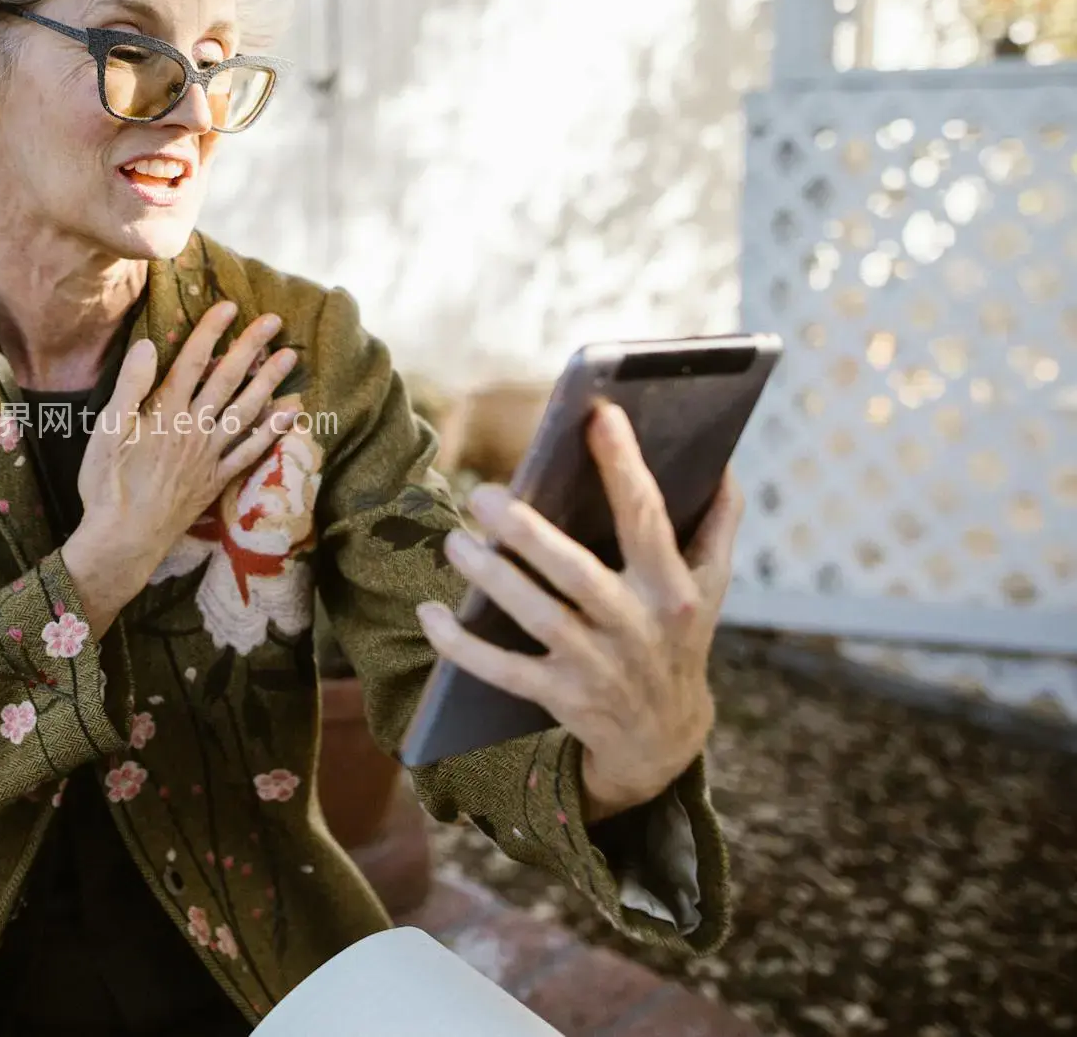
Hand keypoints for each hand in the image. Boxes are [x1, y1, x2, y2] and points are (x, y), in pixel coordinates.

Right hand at [62, 300, 297, 633]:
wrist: (123, 539)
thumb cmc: (107, 484)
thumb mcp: (107, 431)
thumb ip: (129, 386)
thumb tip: (147, 345)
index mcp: (165, 413)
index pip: (192, 362)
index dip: (211, 331)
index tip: (230, 306)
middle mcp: (194, 429)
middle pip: (227, 380)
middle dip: (251, 347)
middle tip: (275, 321)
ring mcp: (209, 455)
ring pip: (246, 411)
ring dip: (269, 381)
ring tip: (290, 358)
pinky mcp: (216, 480)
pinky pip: (250, 451)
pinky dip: (271, 431)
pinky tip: (288, 414)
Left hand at [416, 401, 744, 821]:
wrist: (665, 739)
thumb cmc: (678, 638)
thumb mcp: (709, 587)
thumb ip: (717, 523)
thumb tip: (724, 460)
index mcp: (673, 590)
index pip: (648, 519)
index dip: (625, 467)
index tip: (598, 415)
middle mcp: (636, 627)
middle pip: (578, 574)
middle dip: (530, 534)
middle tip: (484, 494)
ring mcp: (597, 666)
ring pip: (538, 619)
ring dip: (493, 580)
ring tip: (456, 540)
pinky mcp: (562, 697)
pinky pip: (504, 672)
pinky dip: (463, 647)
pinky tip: (431, 613)